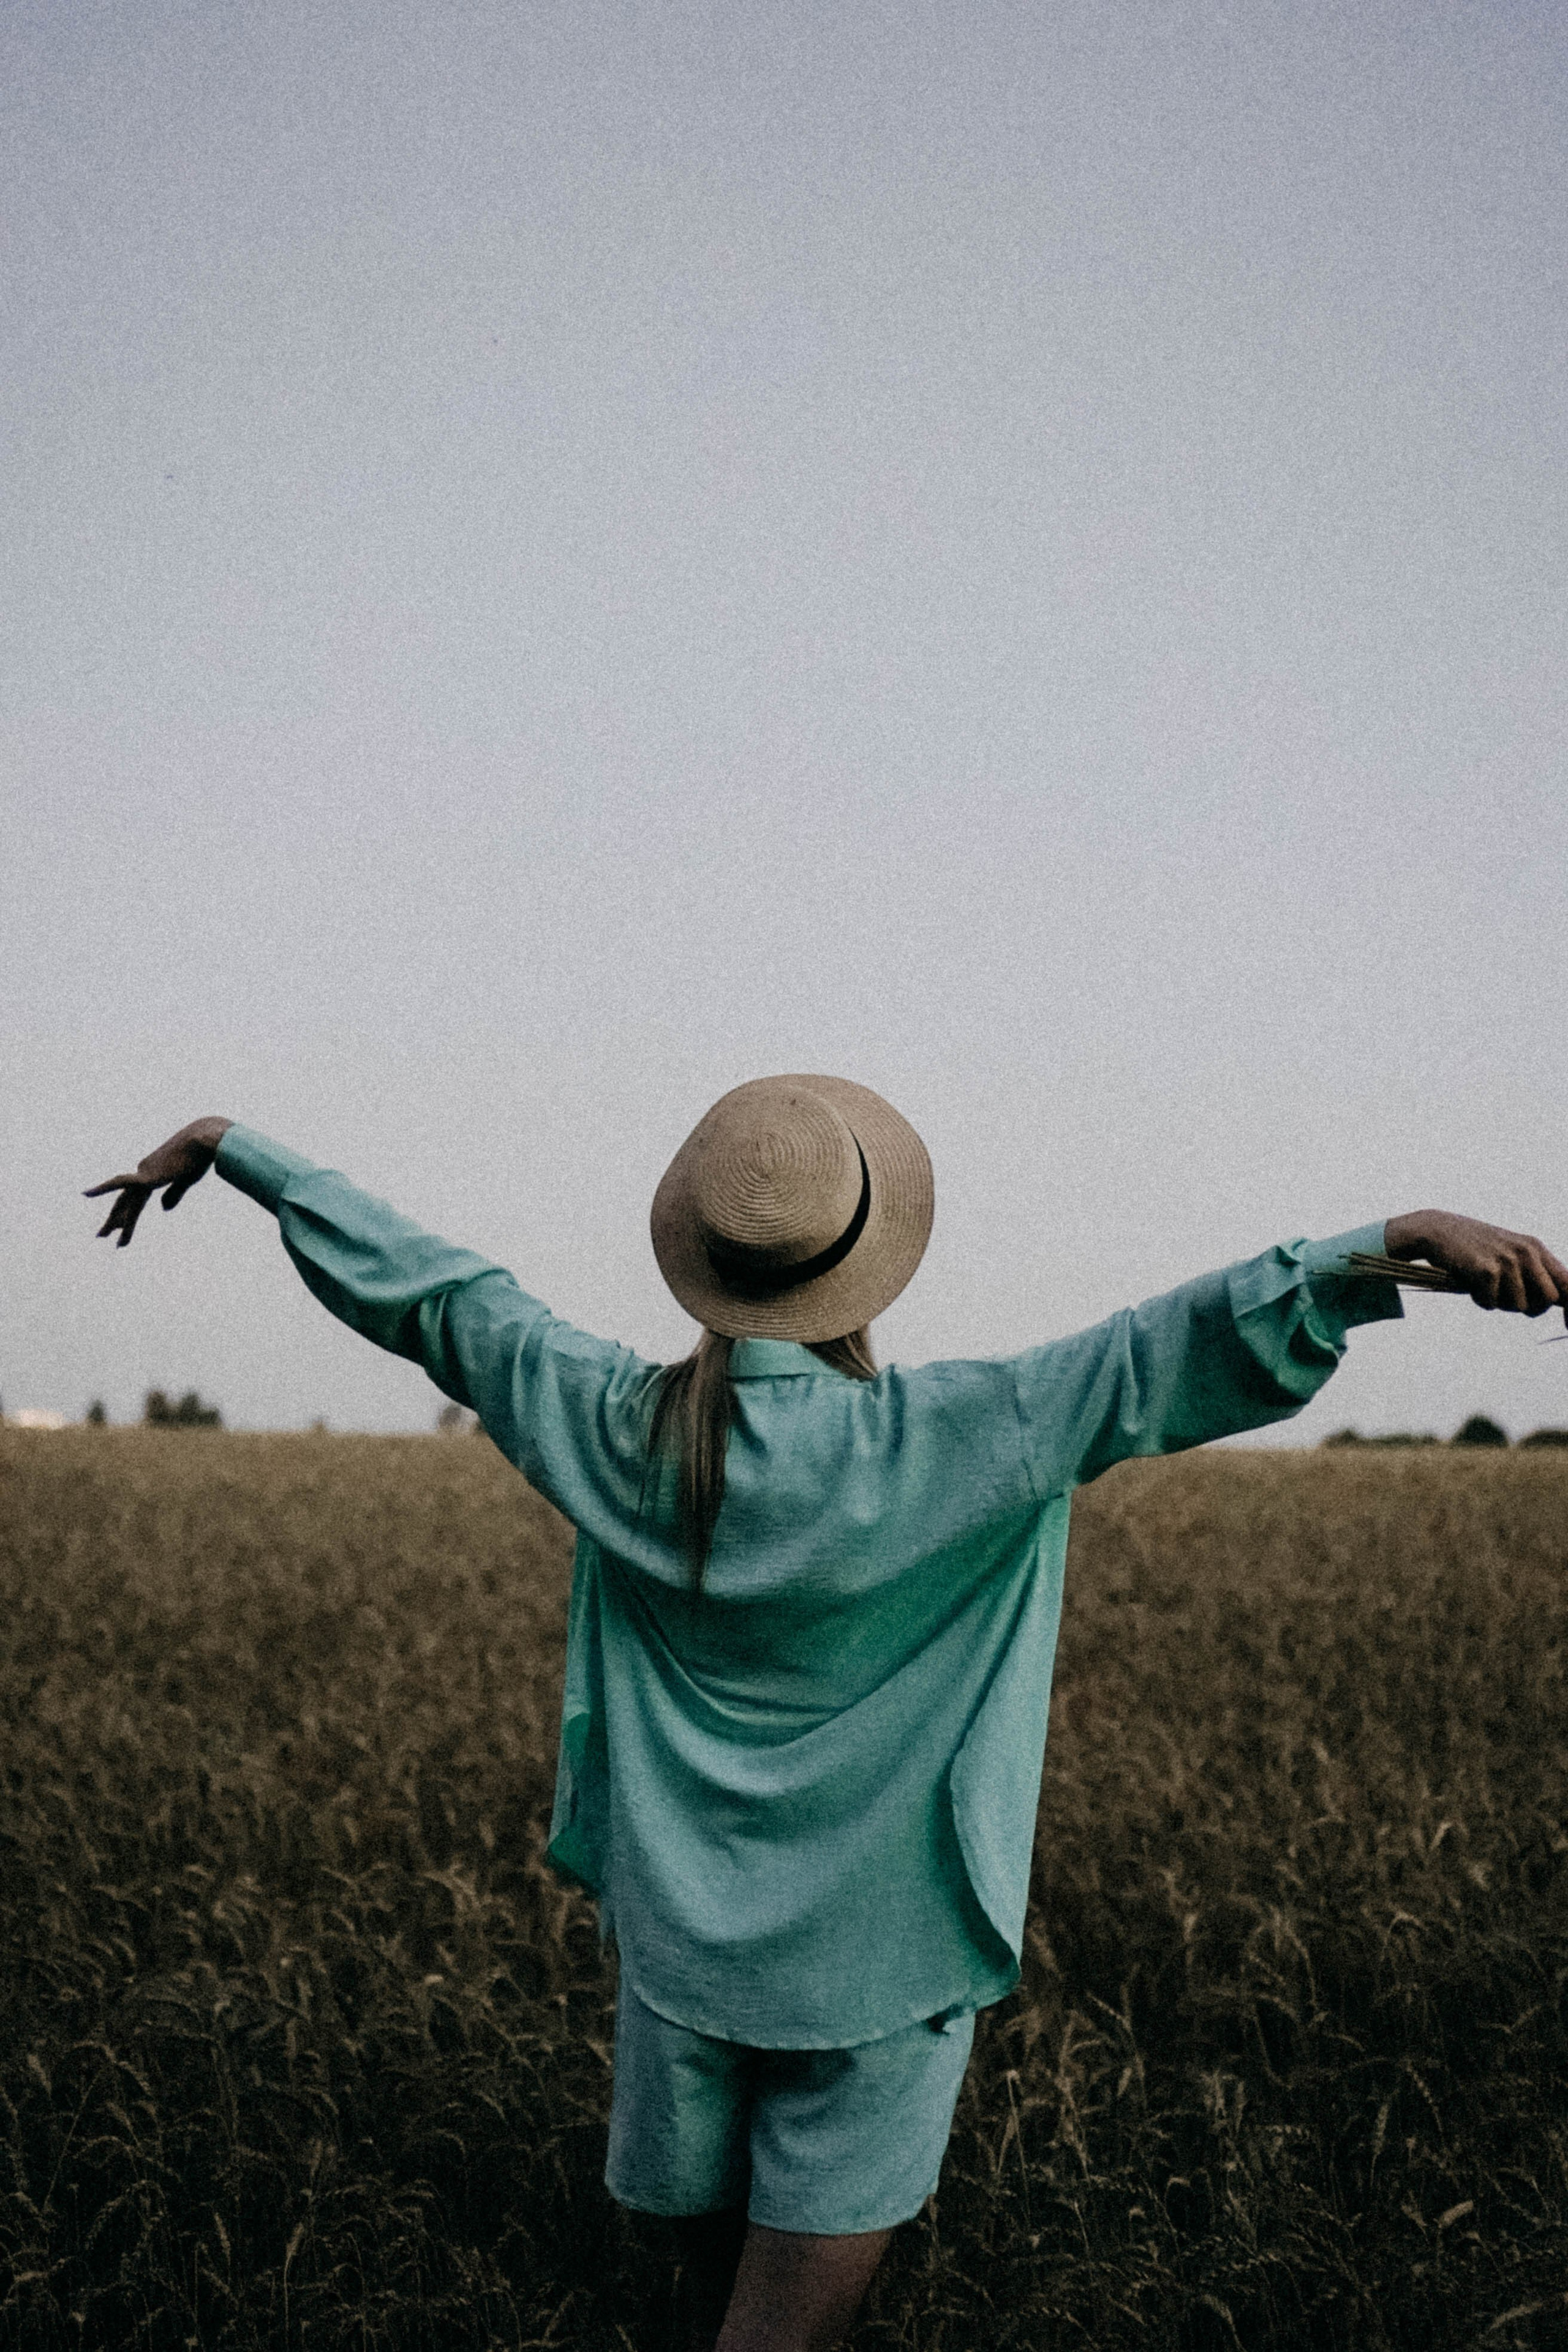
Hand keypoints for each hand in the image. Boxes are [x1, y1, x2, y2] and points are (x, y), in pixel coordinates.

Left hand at [86, 1118, 232, 1248]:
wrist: (205, 1141)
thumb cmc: (200, 1157)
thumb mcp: (187, 1180)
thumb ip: (174, 1194)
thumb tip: (163, 1209)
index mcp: (154, 1174)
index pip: (136, 1198)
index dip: (128, 1214)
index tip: (121, 1228)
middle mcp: (144, 1173)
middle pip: (126, 1201)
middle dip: (115, 1220)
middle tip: (102, 1235)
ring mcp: (143, 1174)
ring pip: (126, 1202)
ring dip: (115, 1220)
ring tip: (100, 1236)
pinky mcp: (146, 1175)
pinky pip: (120, 1183)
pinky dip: (102, 1187)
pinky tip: (86, 1193)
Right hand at [1385, 1210, 1567, 1320]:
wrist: (1438, 1230)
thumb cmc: (1475, 1247)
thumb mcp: (1511, 1252)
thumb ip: (1535, 1272)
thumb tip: (1555, 1301)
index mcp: (1536, 1248)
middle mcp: (1526, 1252)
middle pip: (1547, 1300)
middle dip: (1530, 1307)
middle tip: (1506, 1298)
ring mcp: (1507, 1260)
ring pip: (1518, 1306)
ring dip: (1498, 1301)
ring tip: (1483, 1283)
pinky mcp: (1486, 1270)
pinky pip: (1490, 1304)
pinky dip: (1479, 1299)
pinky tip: (1470, 1282)